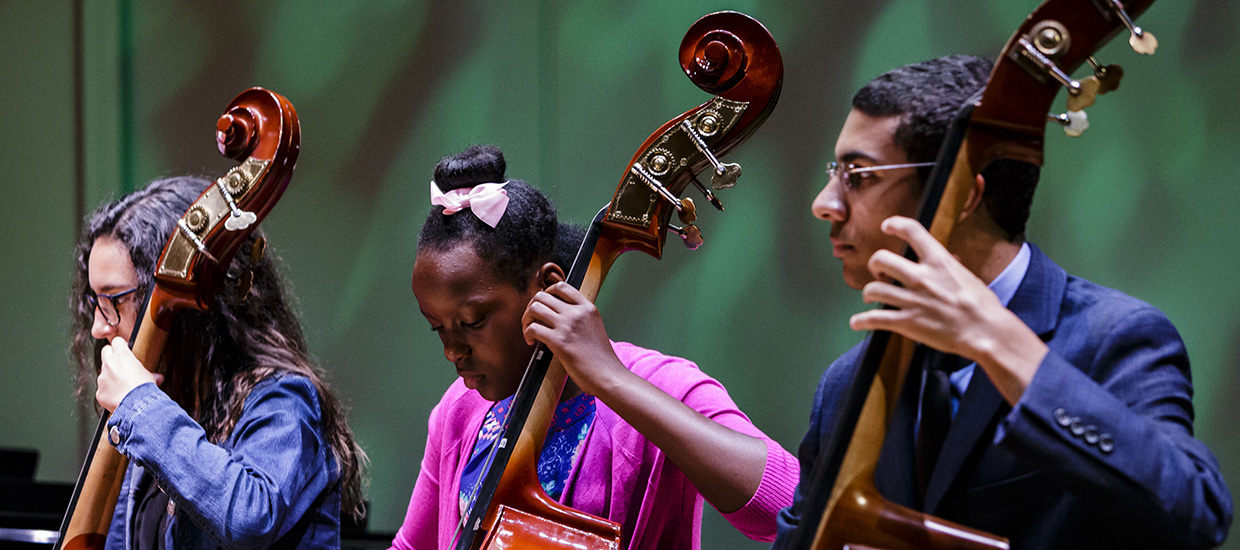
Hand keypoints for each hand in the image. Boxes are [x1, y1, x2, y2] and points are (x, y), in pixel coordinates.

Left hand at [97, 337, 161, 411]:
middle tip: (119, 364)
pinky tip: (119, 396)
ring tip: (122, 385)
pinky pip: (103, 389)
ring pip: (104, 373)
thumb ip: (149, 374)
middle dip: (111, 356)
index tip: (124, 349)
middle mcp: (109, 364)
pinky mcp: (99, 392)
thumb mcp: (150, 376)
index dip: (121, 345)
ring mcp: (102, 378)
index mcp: (122, 356)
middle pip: (105, 351)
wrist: (137, 404)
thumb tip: (157, 377)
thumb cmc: (144, 388)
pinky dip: (109, 392)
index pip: (117, 341)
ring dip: (111, 377)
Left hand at [521, 282, 627, 396]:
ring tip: (529, 330)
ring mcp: (567, 325)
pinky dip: (527, 334)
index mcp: (588, 308)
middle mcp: (577, 313)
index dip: (546, 292)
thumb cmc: (601, 358)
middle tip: (532, 319)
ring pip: (534, 308)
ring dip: (526, 319)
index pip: (561, 286)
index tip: (543, 304)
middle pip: (542, 295)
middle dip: (532, 307)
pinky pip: (532, 328)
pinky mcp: (559, 341)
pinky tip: (532, 342)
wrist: (607, 375)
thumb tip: (558, 315)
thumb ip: (580, 318)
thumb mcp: (595, 327)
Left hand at [849, 216, 1045, 402]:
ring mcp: (913, 300)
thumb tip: (947, 260)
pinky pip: (875, 319)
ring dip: (869, 292)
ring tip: (871, 296)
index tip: (886, 226)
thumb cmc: (983, 306)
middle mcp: (922, 277)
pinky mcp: (907, 323)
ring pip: (873, 289)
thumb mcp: (968, 276)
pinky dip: (862, 321)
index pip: (912, 230)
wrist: (987, 332)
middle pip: (880, 259)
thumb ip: (950, 268)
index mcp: (939, 261)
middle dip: (875, 265)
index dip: (895, 224)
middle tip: (880, 273)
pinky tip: (857, 322)